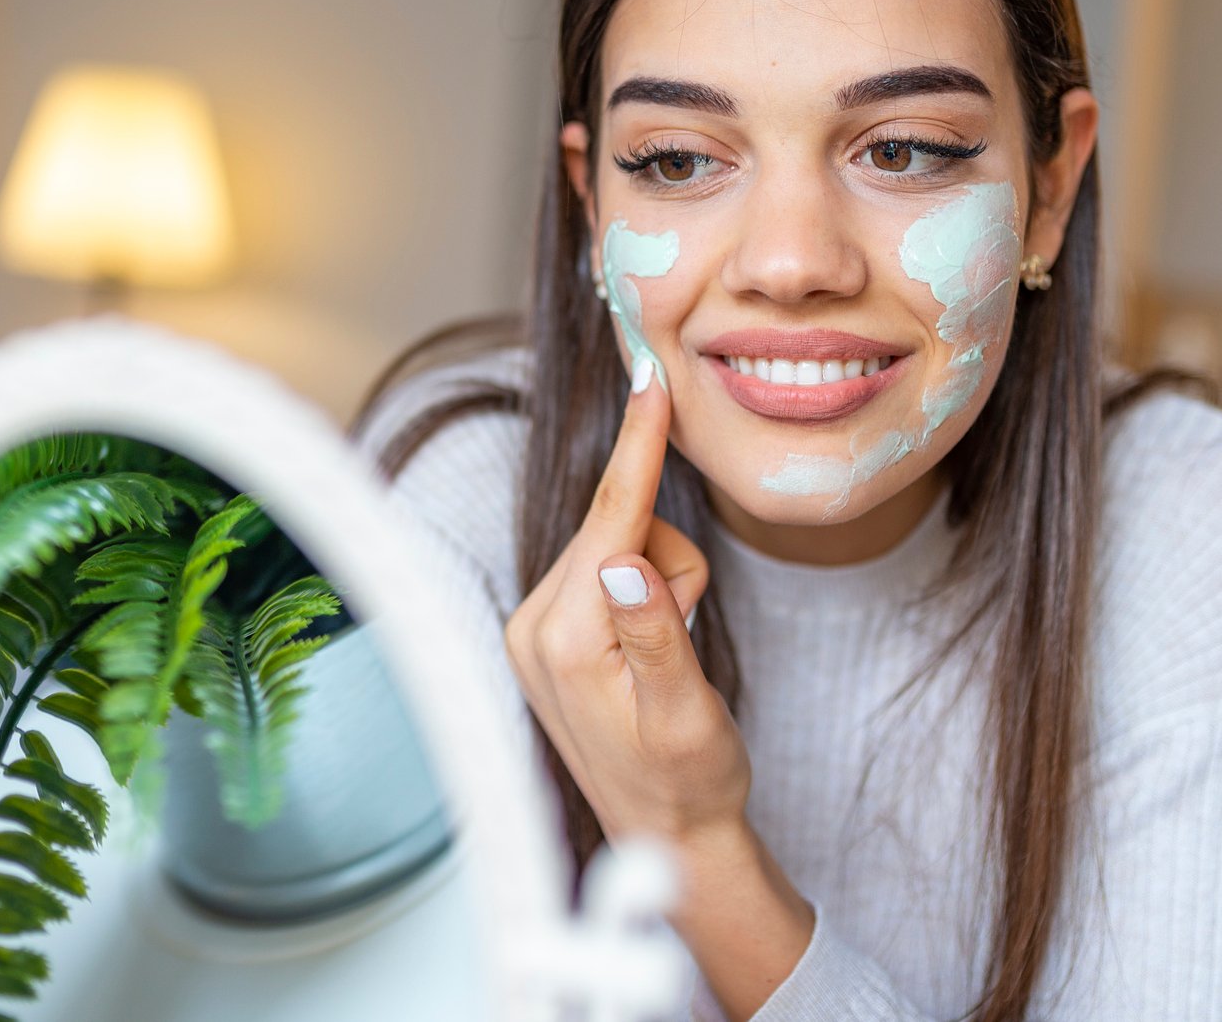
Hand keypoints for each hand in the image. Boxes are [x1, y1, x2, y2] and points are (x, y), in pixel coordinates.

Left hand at [504, 369, 816, 1017]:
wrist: (668, 840)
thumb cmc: (690, 782)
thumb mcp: (686, 711)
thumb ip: (656, 632)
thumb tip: (629, 562)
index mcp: (562, 638)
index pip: (610, 520)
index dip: (639, 448)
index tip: (650, 380)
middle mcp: (532, 625)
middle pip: (618, 530)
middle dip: (669, 561)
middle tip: (686, 634)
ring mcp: (535, 631)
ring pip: (618, 549)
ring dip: (660, 584)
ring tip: (668, 662)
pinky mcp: (549, 636)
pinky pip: (607, 574)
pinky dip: (641, 595)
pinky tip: (647, 656)